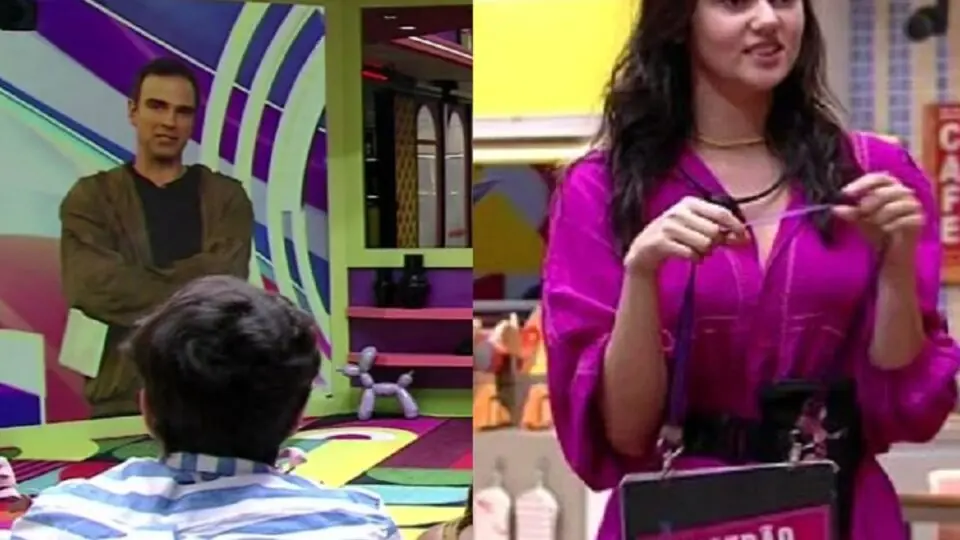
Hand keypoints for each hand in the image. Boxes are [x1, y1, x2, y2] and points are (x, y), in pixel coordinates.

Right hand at [624, 196, 745, 274]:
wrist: (644, 250)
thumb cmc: (676, 237)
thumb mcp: (696, 228)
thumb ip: (720, 231)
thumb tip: (744, 238)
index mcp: (689, 203)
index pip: (720, 212)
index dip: (735, 225)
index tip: (744, 237)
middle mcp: (678, 212)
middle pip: (714, 231)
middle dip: (715, 242)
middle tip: (707, 246)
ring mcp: (668, 227)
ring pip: (704, 243)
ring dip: (705, 252)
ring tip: (697, 251)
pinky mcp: (661, 242)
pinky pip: (691, 254)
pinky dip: (695, 258)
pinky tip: (690, 257)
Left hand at [833, 173, 923, 256]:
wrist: (891, 250)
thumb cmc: (875, 228)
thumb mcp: (859, 220)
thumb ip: (850, 213)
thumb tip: (835, 208)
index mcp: (889, 187)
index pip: (879, 177)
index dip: (863, 183)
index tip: (846, 193)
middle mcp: (903, 192)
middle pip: (886, 191)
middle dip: (870, 201)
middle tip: (861, 211)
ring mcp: (913, 205)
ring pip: (896, 205)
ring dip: (880, 215)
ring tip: (874, 223)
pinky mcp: (919, 220)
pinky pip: (906, 219)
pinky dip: (892, 225)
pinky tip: (885, 230)